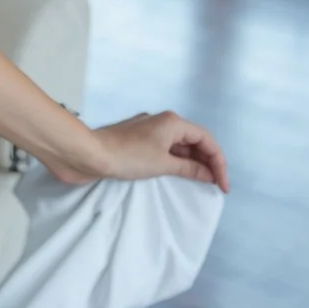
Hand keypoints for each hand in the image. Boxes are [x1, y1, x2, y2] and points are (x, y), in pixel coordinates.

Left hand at [52, 111, 229, 192]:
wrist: (87, 154)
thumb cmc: (124, 156)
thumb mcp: (163, 164)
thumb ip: (189, 168)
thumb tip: (208, 174)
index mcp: (172, 121)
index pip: (206, 139)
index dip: (218, 162)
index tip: (222, 185)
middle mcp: (161, 122)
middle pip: (194, 141)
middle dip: (207, 162)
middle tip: (214, 186)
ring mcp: (147, 131)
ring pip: (178, 146)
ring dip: (191, 163)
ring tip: (199, 184)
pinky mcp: (135, 142)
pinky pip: (163, 151)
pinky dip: (174, 163)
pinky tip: (176, 177)